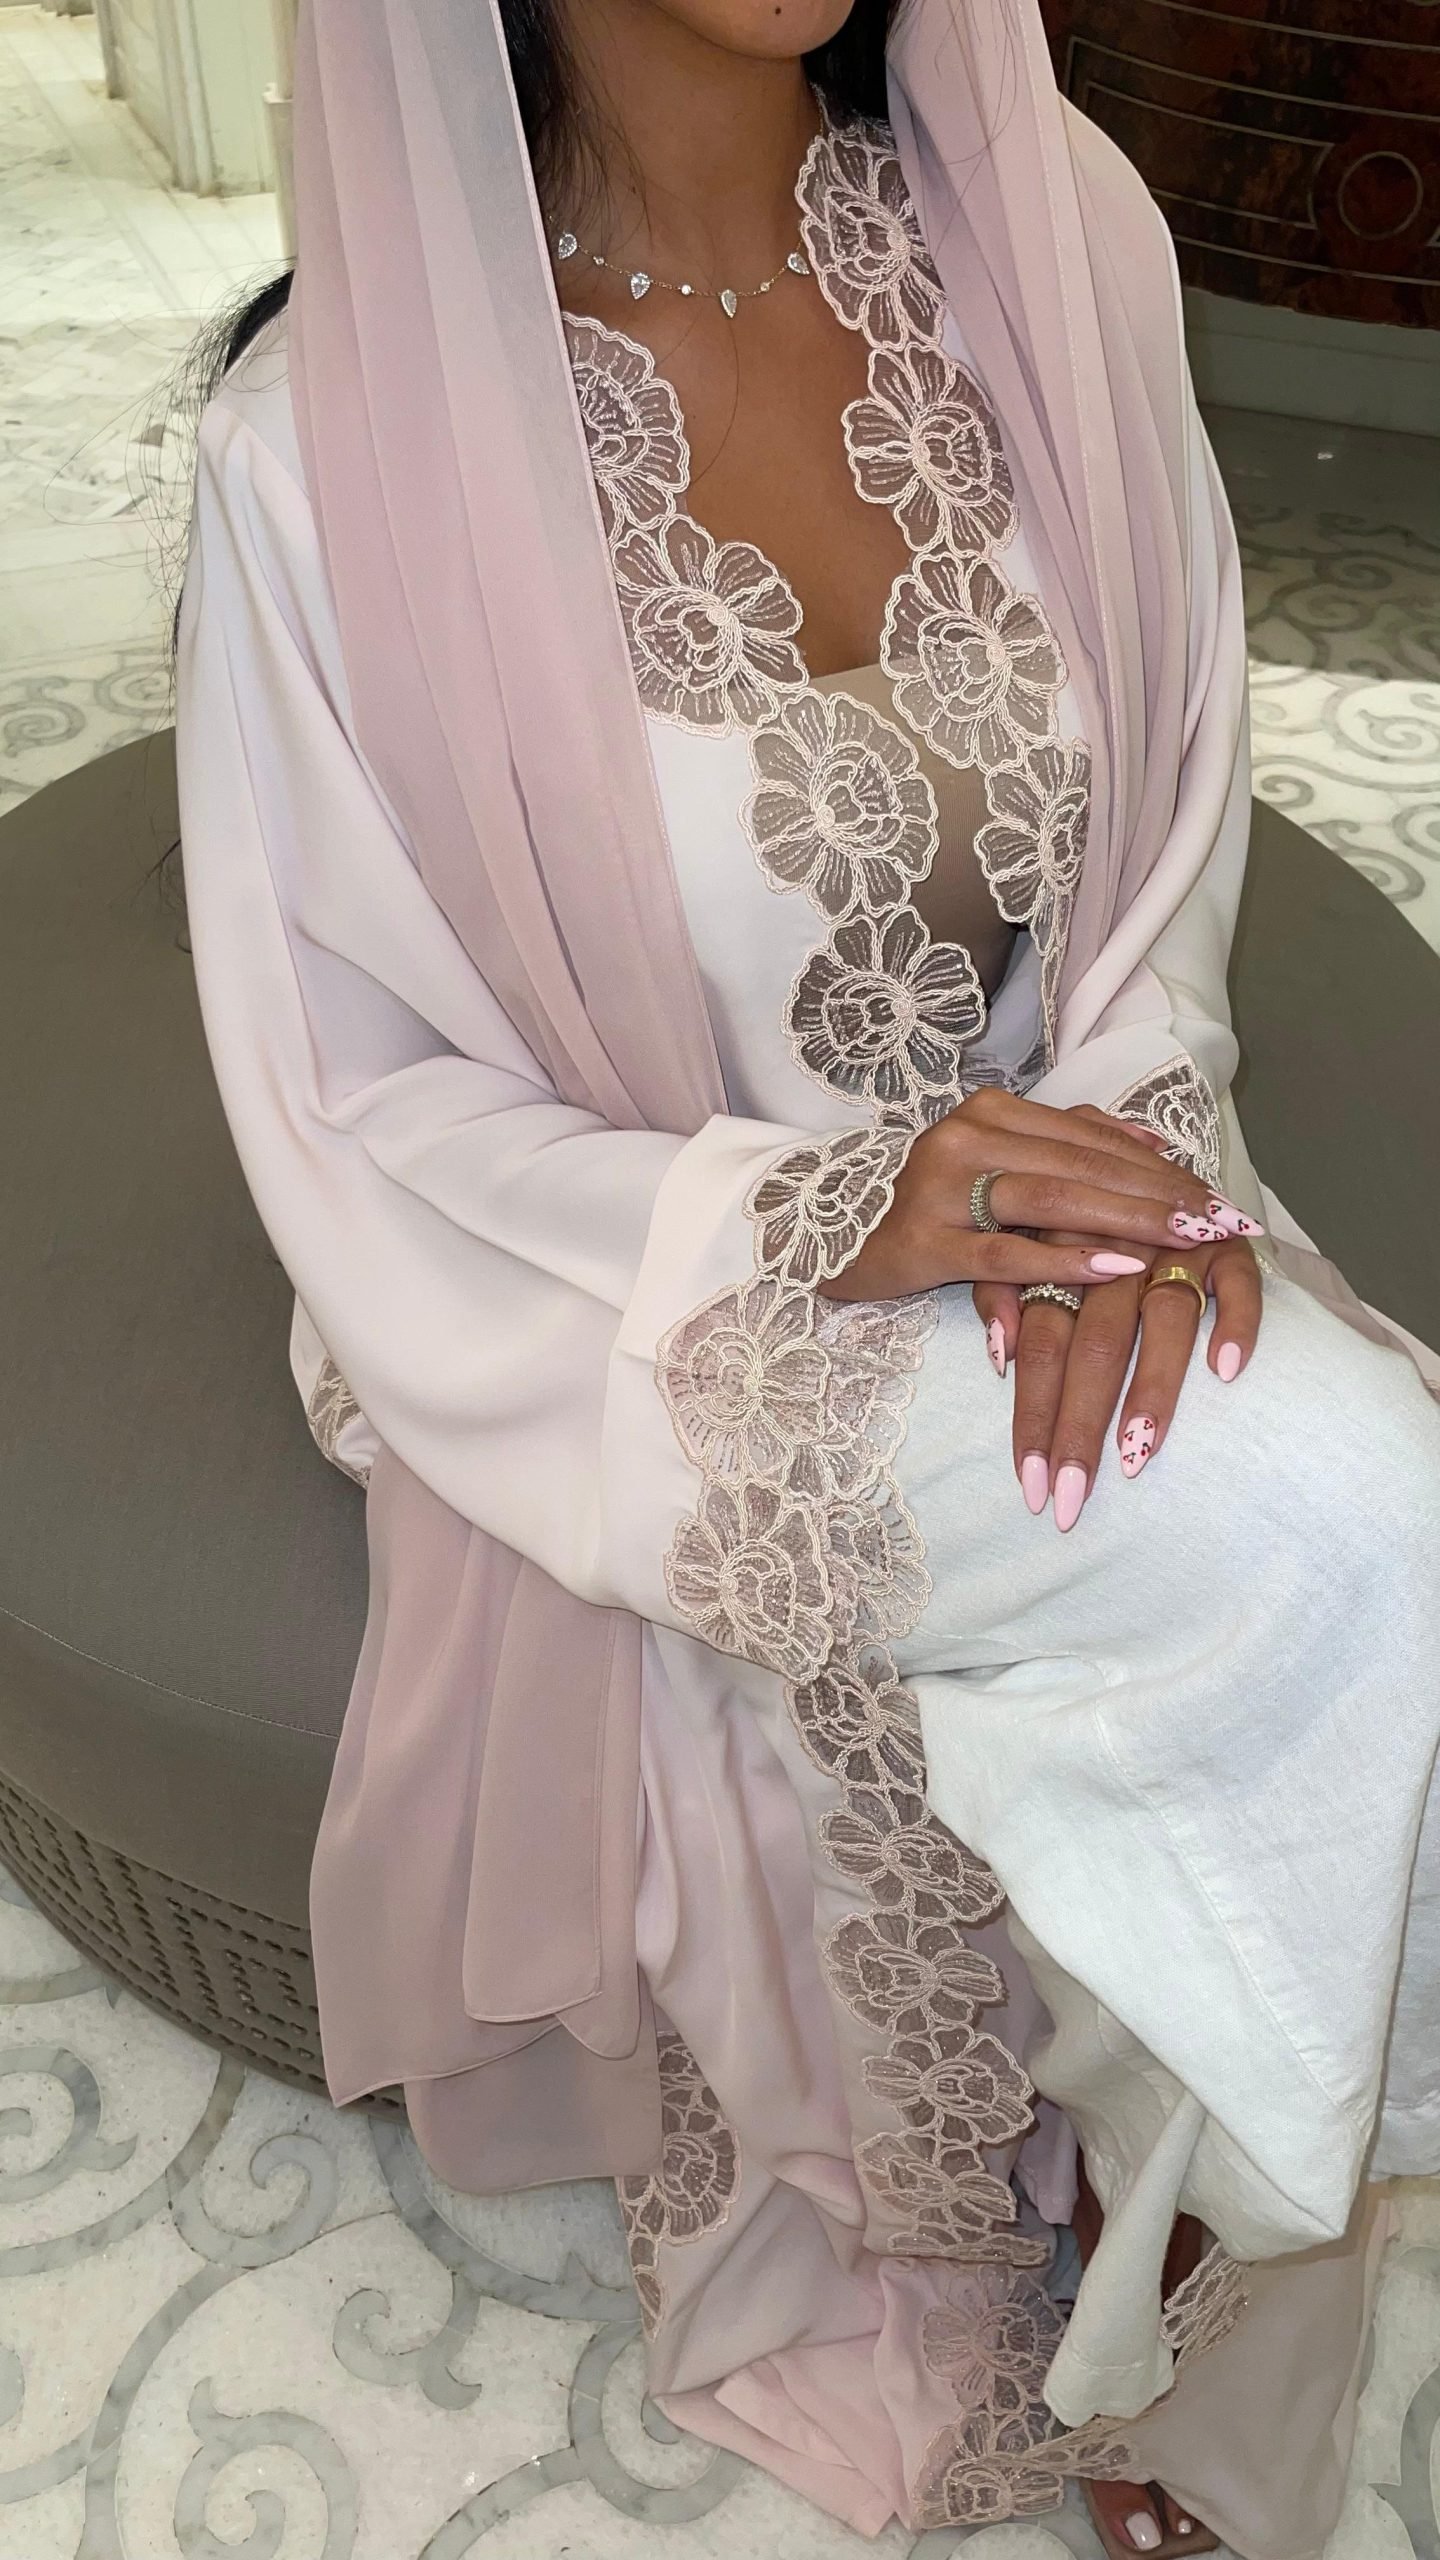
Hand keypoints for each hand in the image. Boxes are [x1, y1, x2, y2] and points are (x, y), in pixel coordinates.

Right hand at [820, 1088, 1261, 1305]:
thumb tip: (1157, 1143)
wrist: (827, 1237)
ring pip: (1055, 1199)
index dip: (1165, 1170)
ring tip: (1189, 1240)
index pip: (1097, 1139)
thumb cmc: (926, 1207)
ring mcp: (942, 1186)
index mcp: (994, 1112)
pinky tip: (1119, 1267)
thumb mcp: (997, 1164)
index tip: (1222, 1201)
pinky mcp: (924, 1241)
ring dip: (1130, 1219)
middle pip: (1086, 1166)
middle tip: (1224, 1224)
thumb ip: (1070, 1146)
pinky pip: (1007, 1250)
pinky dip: (1067, 1259)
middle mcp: (968, 1136)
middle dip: (1163, 1197)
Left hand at [973, 1115, 1263, 1526]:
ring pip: (1162, 1321)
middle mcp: (1115, 1253)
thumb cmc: (1073, 1218)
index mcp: (1058, 1256)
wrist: (1147, 1162)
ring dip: (1151, 1389)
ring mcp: (1176, 1247)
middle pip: (1093, 1346)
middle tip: (1071, 1500)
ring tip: (1135, 1454)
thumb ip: (999, 1293)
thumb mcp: (1021, 1244)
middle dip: (1079, 1427)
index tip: (1030, 1485)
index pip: (1041, 1346)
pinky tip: (1226, 1370)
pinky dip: (1235, 1321)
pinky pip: (1240, 1284)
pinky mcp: (1230, 1244)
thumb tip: (995, 1355)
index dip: (1032, 1415)